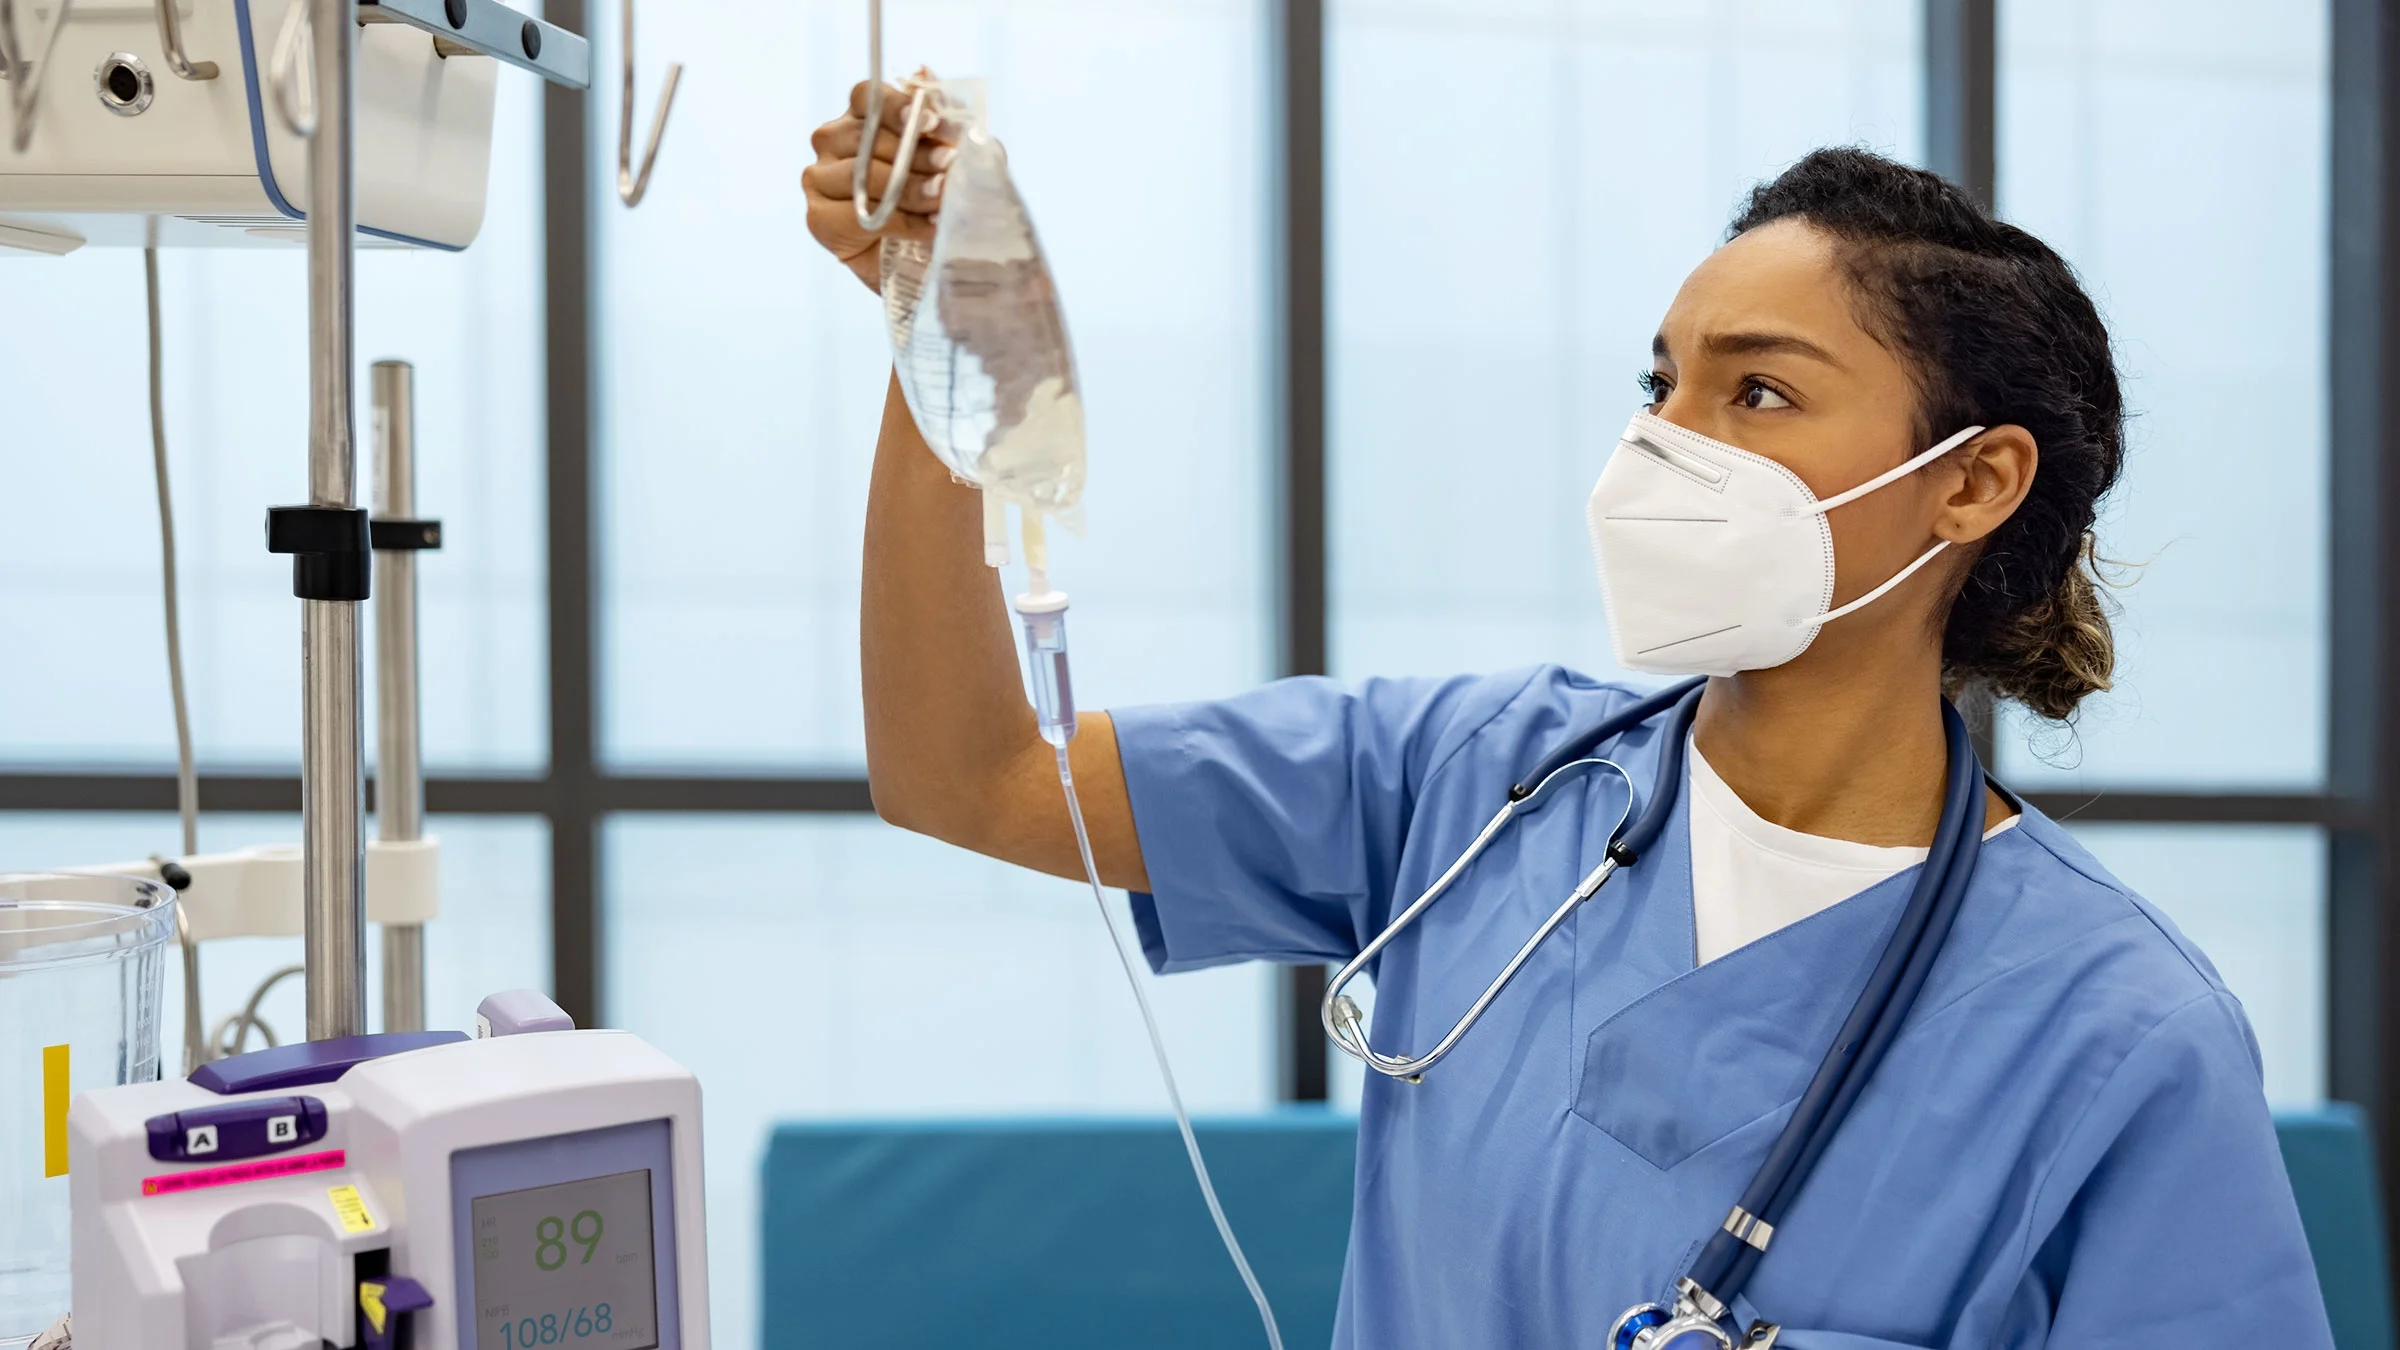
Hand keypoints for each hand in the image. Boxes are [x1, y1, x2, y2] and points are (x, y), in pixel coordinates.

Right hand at [804, 78, 959, 292]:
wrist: (925, 262)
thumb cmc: (934, 203)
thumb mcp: (947, 159)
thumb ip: (938, 119)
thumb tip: (925, 72)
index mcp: (859, 118)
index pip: (868, 97)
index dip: (898, 106)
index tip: (932, 121)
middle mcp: (832, 142)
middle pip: (866, 136)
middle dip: (914, 152)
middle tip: (949, 163)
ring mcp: (819, 179)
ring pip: (862, 175)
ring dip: (909, 188)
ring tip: (943, 197)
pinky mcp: (818, 219)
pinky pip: (859, 214)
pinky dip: (900, 221)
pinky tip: (928, 227)